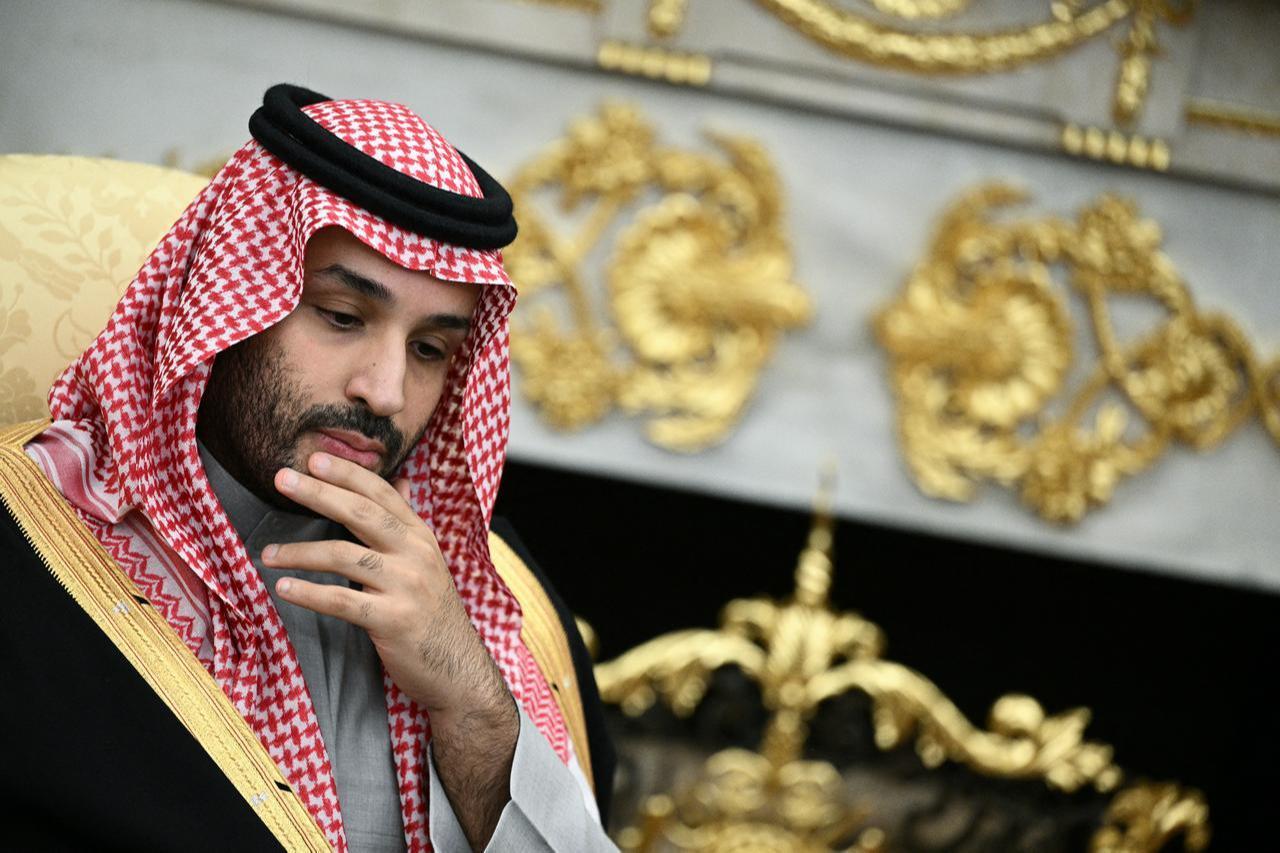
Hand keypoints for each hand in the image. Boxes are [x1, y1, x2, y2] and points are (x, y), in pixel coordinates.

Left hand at [263, 452, 516, 733]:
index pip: (381, 493)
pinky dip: (310, 593)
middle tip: (282, 478)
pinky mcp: (393, 620)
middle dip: (318, 493)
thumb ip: (408, 521)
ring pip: (345, 556)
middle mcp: (416, 554)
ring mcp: (406, 586)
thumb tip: (403, 479)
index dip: (347, 473)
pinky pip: (342, 601)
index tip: (313, 459)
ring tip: (267, 553)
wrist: (457, 668)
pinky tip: (285, 587)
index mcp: (421, 536)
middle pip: (361, 513)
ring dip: (300, 552)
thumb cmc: (433, 612)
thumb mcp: (427, 560)